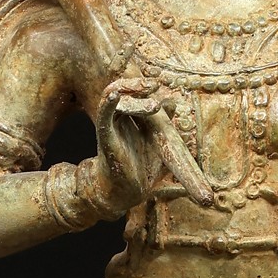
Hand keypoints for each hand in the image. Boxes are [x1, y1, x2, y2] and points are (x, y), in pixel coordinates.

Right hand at [83, 75, 161, 215]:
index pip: (133, 93)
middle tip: (154, 84)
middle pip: (122, 91)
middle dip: (136, 84)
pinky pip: (104, 116)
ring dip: (129, 92)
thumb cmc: (143, 167)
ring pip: (114, 99)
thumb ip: (165, 121)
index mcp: (130, 118)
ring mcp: (111, 127)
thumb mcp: (159, 141)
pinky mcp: (106, 138)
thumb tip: (173, 100)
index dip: (142, 85)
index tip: (157, 84)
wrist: (130, 193)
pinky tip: (114, 94)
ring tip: (149, 92)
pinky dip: (108, 103)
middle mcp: (119, 119)